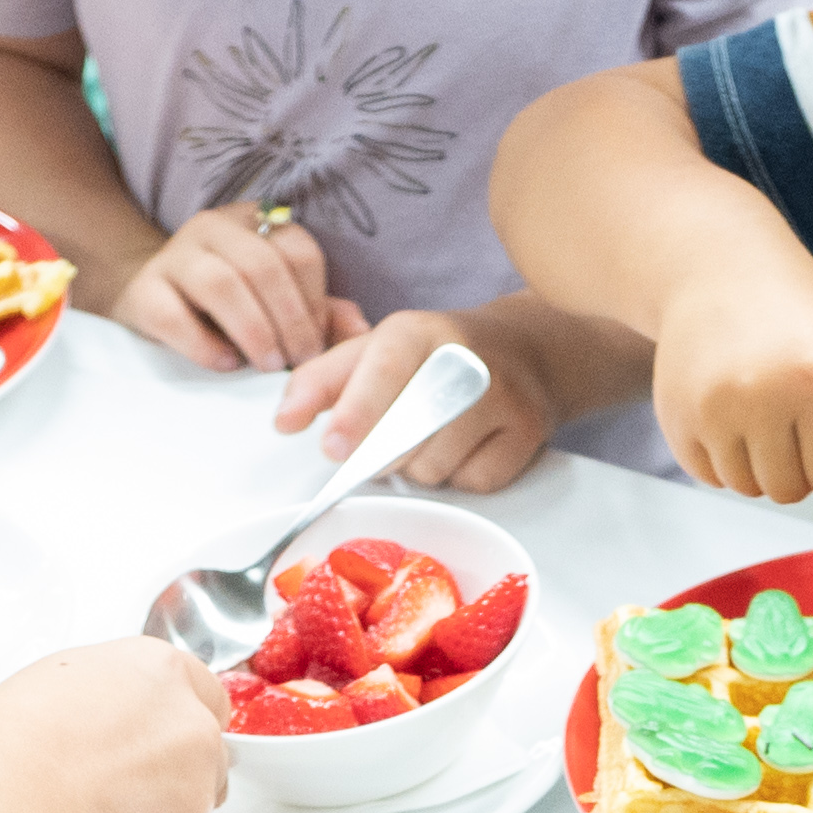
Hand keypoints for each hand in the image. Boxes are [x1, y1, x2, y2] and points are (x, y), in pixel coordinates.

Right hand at [0, 639, 232, 812]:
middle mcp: (191, 725)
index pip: (202, 693)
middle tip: (121, 786)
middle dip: (174, 771)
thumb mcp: (56, 686)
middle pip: (205, 751)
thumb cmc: (18, 748)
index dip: (176, 721)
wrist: (20, 810)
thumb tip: (99, 719)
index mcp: (160, 672)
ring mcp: (197, 787)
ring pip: (193, 807)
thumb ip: (105, 700)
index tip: (155, 737)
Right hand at [115, 200, 349, 372]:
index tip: (319, 343)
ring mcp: (175, 255)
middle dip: (289, 320)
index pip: (298, 249)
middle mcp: (214, 228)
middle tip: (298, 361)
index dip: (314, 301)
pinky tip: (226, 364)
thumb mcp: (278, 300)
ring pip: (221, 283)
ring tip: (267, 365)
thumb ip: (321, 312)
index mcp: (255, 222)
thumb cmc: (228, 303)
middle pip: (263, 265)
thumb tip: (364, 331)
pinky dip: (205, 347)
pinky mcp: (144, 291)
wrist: (152, 297)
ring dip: (254, 330)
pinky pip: (175, 316)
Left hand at [273, 306, 548, 489]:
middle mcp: (465, 358)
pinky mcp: (528, 431)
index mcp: (418, 331)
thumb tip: (284, 420)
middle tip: (382, 443)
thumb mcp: (374, 351)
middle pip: (405, 435)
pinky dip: (461, 476)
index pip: (385, 373)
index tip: (334, 448)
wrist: (527, 349)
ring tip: (432, 436)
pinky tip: (466, 446)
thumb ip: (322, 382)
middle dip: (381, 453)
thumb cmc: (436, 354)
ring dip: (420, 467)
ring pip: (435, 466)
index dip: (357, 414)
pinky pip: (474, 481)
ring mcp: (504, 395)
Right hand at [651, 269, 812, 502]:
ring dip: (761, 466)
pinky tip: (731, 414)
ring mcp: (710, 409)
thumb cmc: (795, 305)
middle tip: (795, 422)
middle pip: (789, 490)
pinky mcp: (676, 418)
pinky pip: (710, 477)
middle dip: (800, 469)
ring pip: (748, 488)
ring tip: (762, 413)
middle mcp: (758, 397)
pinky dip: (725, 460)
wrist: (718, 266)